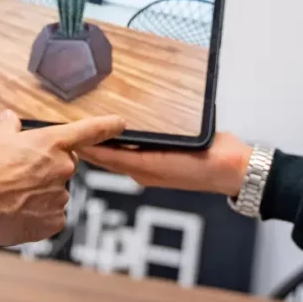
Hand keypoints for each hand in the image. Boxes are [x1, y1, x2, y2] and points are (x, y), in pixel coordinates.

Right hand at [0, 110, 125, 246]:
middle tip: (22, 169)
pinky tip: (19, 208)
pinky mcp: (53, 222)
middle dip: (48, 166)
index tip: (121, 124)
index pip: (88, 131)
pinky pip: (52, 215)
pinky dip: (39, 212)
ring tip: (14, 192)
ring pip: (56, 191)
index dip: (107, 126)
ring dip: (41, 191)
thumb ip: (9, 125)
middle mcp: (61, 169)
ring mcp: (59, 198)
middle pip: (65, 164)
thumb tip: (10, 119)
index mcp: (51, 143)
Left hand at [78, 132, 253, 196]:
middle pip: (106, 159)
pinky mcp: (158, 167)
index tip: (66, 134)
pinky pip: (130, 158)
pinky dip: (116, 148)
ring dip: (99, 147)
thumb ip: (151, 143)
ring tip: (82, 130)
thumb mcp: (180, 145)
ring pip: (116, 159)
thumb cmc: (213, 157)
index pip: (105, 156)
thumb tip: (124, 132)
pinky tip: (111, 136)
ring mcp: (151, 171)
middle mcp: (144, 171)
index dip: (84, 145)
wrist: (236, 171)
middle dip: (86, 146)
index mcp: (146, 167)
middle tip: (66, 129)